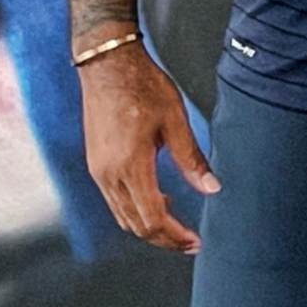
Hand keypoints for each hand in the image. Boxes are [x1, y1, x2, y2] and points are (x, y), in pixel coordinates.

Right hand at [75, 42, 219, 253]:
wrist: (107, 64)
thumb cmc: (141, 86)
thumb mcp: (175, 121)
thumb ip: (192, 159)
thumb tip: (211, 188)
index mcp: (130, 166)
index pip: (152, 220)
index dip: (175, 237)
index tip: (195, 241)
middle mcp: (109, 175)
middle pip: (136, 226)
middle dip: (164, 238)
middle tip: (189, 241)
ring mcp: (99, 171)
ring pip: (123, 216)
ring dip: (149, 226)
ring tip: (177, 221)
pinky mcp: (95, 163)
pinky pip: (115, 201)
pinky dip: (136, 209)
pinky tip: (157, 197)